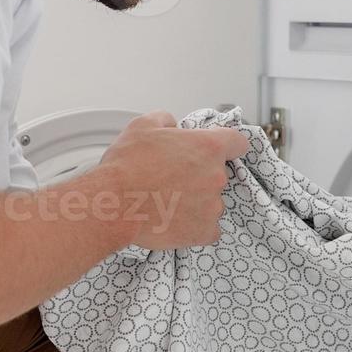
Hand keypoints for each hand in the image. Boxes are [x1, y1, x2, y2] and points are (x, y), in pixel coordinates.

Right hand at [99, 110, 247, 250]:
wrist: (114, 204)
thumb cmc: (126, 166)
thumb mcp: (142, 126)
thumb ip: (165, 119)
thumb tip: (171, 125)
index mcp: (207, 147)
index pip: (237, 142)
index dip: (227, 146)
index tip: (217, 153)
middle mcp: (215, 176)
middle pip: (218, 176)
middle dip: (199, 177)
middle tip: (172, 180)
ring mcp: (212, 206)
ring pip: (211, 203)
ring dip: (196, 203)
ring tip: (167, 203)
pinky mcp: (204, 231)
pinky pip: (208, 230)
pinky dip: (195, 227)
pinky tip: (175, 221)